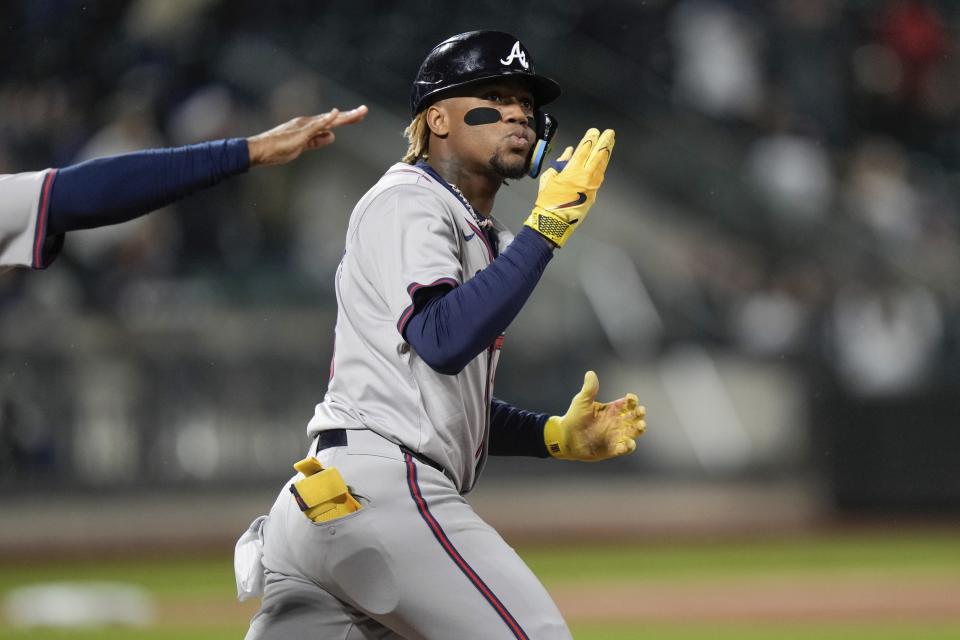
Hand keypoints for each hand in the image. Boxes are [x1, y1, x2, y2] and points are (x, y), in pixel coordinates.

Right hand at [246, 105, 368, 166]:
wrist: (260, 150)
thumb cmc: (277, 149)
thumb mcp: (302, 146)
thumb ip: (317, 141)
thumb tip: (332, 136)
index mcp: (309, 126)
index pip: (331, 122)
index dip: (346, 119)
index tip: (359, 115)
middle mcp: (308, 123)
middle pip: (334, 119)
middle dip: (350, 115)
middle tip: (365, 110)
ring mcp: (304, 127)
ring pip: (328, 120)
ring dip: (343, 116)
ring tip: (359, 112)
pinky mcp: (299, 133)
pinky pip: (315, 125)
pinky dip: (326, 119)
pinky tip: (335, 114)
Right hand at [524, 127, 614, 246]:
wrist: (554, 222)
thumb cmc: (548, 200)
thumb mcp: (549, 178)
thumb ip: (560, 164)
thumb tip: (569, 152)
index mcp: (573, 170)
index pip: (584, 150)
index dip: (590, 139)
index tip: (594, 131)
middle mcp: (585, 176)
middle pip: (598, 155)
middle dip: (604, 142)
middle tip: (610, 133)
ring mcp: (592, 185)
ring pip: (601, 165)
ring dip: (606, 153)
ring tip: (611, 143)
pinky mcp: (593, 194)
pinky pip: (599, 176)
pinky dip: (602, 166)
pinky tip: (604, 161)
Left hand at [544, 371, 644, 461]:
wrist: (564, 437)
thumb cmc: (573, 417)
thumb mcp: (581, 401)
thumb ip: (589, 389)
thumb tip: (590, 373)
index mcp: (612, 409)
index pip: (628, 404)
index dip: (632, 400)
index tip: (630, 398)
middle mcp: (616, 422)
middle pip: (635, 418)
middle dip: (639, 414)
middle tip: (640, 412)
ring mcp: (615, 436)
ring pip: (633, 433)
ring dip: (639, 429)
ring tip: (641, 426)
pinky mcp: (611, 449)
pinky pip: (624, 448)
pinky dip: (628, 447)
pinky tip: (627, 444)